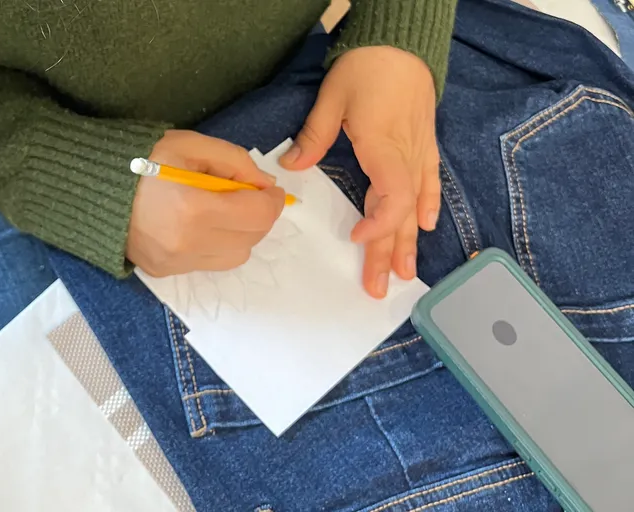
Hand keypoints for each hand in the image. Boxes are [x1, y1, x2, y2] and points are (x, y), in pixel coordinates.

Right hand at [127, 130, 285, 276]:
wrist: (90, 187)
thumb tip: (264, 184)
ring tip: (221, 211)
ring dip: (239, 234)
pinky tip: (197, 224)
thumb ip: (234, 161)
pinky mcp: (163, 272)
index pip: (258, 215)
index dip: (273, 201)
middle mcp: (186, 244)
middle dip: (259, 217)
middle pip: (251, 239)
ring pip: (234, 257)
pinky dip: (214, 245)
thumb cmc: (140, 159)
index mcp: (194, 208)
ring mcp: (174, 262)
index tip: (269, 190)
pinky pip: (208, 263)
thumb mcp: (190, 144)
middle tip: (248, 196)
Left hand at [280, 46, 440, 297]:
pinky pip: (430, 183)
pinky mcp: (424, 147)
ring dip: (408, 241)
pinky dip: (428, 207)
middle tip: (377, 287)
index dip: (379, 223)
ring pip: (417, 205)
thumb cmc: (366, 67)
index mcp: (383, 145)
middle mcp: (406, 156)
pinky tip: (425, 229)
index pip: (392, 195)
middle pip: (401, 213)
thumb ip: (314, 135)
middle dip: (388, 252)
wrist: (401, 43)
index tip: (356, 239)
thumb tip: (290, 166)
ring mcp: (419, 153)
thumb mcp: (332, 96)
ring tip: (403, 274)